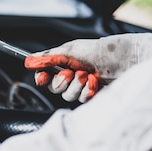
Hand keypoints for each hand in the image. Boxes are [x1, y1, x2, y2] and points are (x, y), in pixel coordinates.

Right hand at [25, 33, 151, 102]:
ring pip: (67, 95)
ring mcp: (82, 87)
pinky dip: (88, 91)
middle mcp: (72, 75)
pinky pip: (82, 100)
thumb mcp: (70, 50)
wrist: (122, 61)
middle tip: (71, 74)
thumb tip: (29, 60)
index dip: (42, 78)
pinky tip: (95, 82)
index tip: (43, 78)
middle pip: (54, 88)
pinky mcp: (93, 96)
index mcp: (64, 63)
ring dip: (77, 85)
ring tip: (87, 75)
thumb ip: (48, 57)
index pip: (45, 75)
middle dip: (61, 82)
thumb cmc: (98, 51)